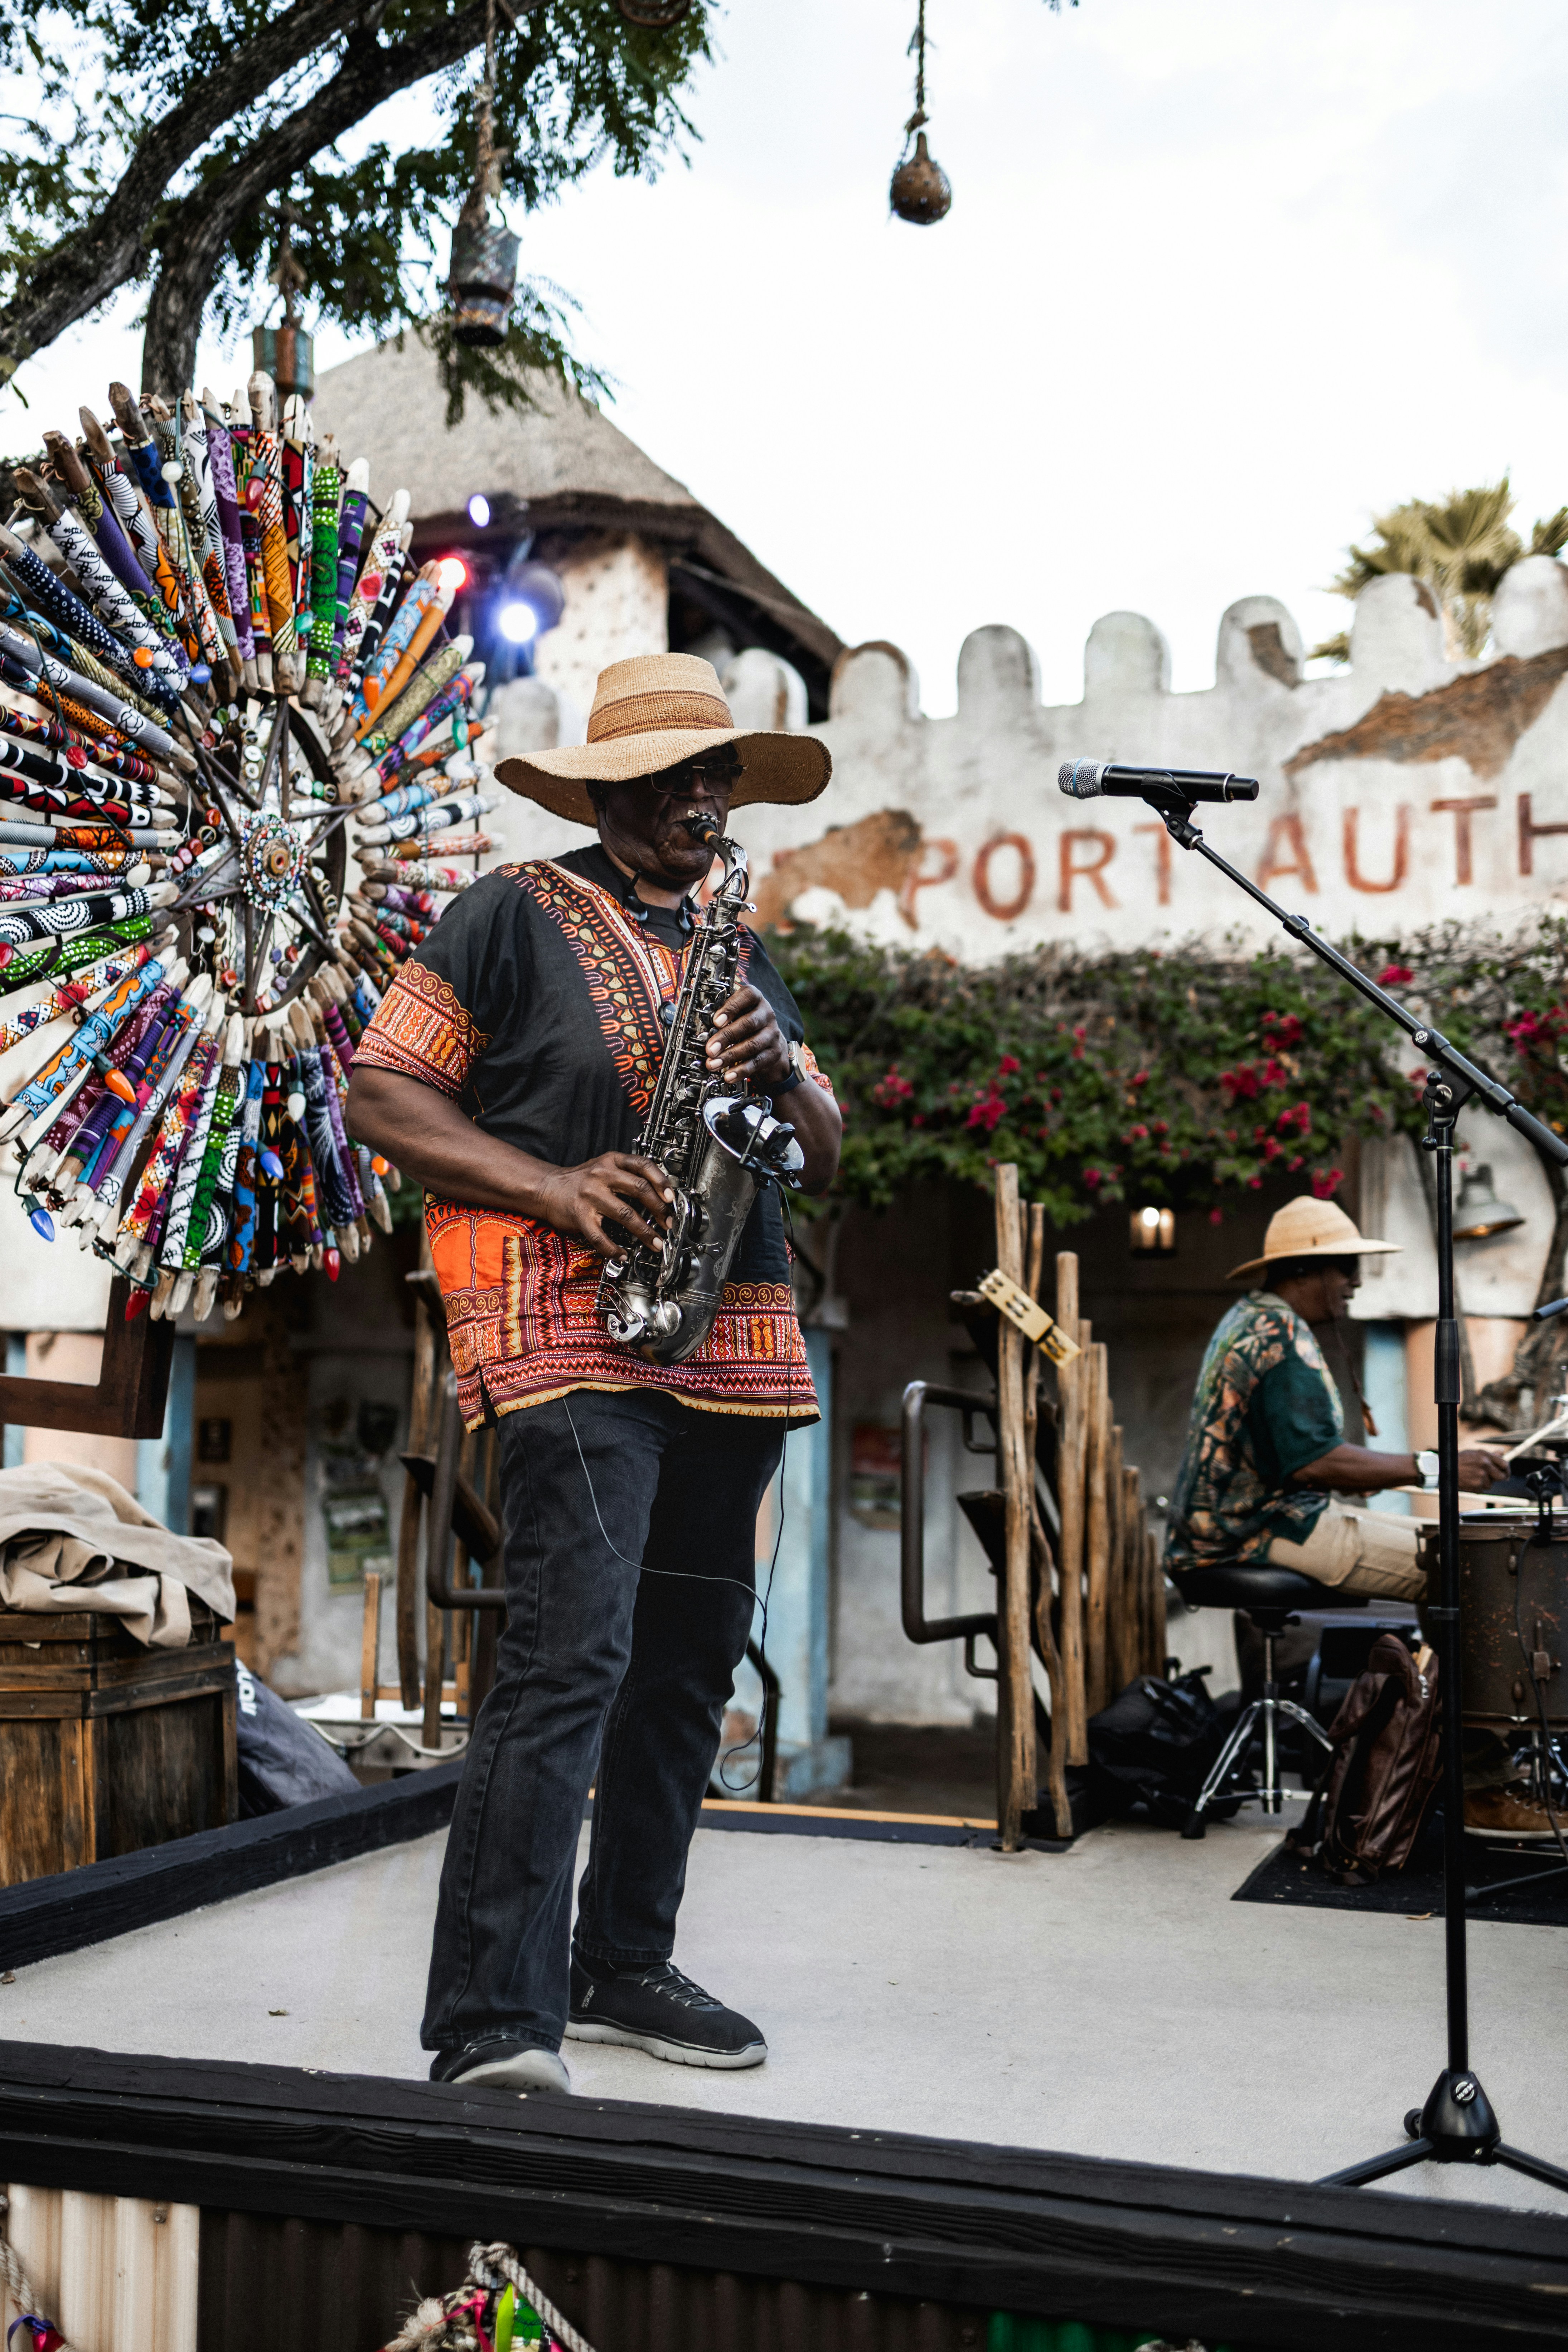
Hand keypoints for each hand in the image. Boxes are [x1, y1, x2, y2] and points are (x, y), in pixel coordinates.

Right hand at [533, 1152, 674, 1259]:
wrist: (547, 1188)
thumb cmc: (580, 1180)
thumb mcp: (605, 1166)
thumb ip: (628, 1174)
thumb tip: (660, 1192)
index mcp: (612, 1160)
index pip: (643, 1165)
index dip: (661, 1181)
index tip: (671, 1197)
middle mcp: (602, 1174)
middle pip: (639, 1190)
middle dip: (659, 1209)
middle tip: (668, 1223)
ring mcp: (590, 1195)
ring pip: (626, 1215)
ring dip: (645, 1232)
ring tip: (655, 1243)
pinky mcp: (580, 1215)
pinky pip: (601, 1236)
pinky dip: (614, 1249)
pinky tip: (623, 1255)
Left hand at [706, 983, 789, 1087]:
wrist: (771, 1043)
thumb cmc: (747, 1024)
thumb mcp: (738, 1014)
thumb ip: (723, 1017)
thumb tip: (702, 1030)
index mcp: (756, 999)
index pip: (748, 996)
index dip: (731, 1007)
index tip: (716, 1021)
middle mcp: (766, 1014)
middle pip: (748, 1023)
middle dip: (726, 1037)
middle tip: (710, 1049)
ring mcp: (772, 1034)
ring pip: (752, 1045)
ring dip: (730, 1056)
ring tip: (713, 1064)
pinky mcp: (773, 1053)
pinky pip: (756, 1062)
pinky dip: (740, 1070)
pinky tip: (728, 1075)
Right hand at [1456, 1448, 1508, 1492]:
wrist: (1445, 1470)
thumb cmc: (1459, 1460)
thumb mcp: (1474, 1453)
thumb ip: (1490, 1454)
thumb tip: (1502, 1452)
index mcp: (1485, 1456)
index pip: (1504, 1464)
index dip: (1507, 1470)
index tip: (1506, 1472)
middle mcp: (1485, 1465)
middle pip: (1501, 1476)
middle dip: (1500, 1478)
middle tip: (1494, 1478)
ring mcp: (1481, 1476)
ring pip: (1491, 1484)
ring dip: (1485, 1482)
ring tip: (1474, 1476)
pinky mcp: (1477, 1486)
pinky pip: (1483, 1489)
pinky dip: (1478, 1487)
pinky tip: (1470, 1481)